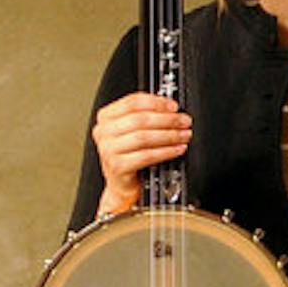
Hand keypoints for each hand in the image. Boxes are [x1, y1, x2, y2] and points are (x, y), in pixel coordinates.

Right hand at [90, 92, 190, 214]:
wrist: (122, 184)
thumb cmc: (130, 154)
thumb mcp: (133, 130)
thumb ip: (146, 115)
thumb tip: (171, 108)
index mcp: (106, 117)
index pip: (132, 102)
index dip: (156, 102)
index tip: (174, 106)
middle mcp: (104, 132)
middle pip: (139, 119)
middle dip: (167, 119)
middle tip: (184, 121)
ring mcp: (108, 150)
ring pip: (143, 137)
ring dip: (169, 135)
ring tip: (183, 135)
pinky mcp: (117, 166)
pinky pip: (146, 156)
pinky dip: (166, 152)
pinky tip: (177, 149)